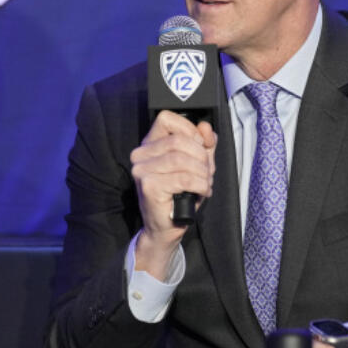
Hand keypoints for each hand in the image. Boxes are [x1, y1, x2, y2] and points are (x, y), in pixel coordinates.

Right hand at [129, 111, 216, 277]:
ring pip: (183, 159)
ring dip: (202, 173)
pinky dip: (200, 185)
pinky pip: (184, 178)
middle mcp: (140, 155)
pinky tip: (201, 192)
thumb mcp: (197, 165)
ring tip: (205, 184)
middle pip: (179, 140)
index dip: (189, 129)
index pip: (166, 119)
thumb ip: (204, 144)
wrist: (165, 228)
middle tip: (207, 173)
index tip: (202, 146)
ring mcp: (142, 170)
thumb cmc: (180, 196)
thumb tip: (206, 127)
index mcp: (150, 145)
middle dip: (202, 157)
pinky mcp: (149, 185)